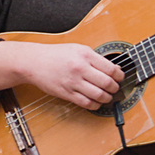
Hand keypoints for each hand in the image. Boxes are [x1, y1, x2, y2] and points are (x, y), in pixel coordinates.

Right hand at [0, 40, 123, 108]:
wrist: (34, 62)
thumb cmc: (56, 55)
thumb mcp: (77, 49)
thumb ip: (95, 58)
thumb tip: (113, 69)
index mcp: (85, 55)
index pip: (111, 68)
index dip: (120, 76)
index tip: (120, 78)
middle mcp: (80, 68)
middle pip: (107, 83)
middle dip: (115, 88)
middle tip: (115, 88)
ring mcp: (73, 82)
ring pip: (99, 95)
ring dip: (107, 98)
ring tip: (107, 96)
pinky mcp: (67, 93)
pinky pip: (86, 103)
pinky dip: (95, 105)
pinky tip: (96, 102)